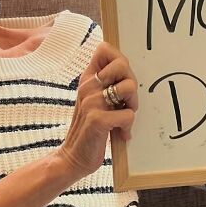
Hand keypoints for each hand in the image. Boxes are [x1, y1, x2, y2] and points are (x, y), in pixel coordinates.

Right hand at [57, 42, 137, 179]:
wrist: (73, 157)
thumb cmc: (90, 128)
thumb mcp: (94, 100)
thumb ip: (106, 83)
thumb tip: (124, 64)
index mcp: (88, 79)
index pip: (104, 49)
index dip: (119, 60)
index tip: (120, 79)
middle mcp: (88, 86)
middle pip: (123, 64)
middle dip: (132, 86)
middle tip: (126, 104)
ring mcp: (91, 102)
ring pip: (129, 88)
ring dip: (132, 106)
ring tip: (122, 119)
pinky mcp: (97, 120)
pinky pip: (128, 115)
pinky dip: (127, 128)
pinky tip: (119, 134)